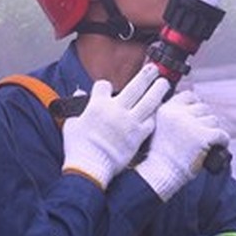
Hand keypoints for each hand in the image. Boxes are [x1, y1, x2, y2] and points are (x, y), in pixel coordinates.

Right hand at [62, 64, 169, 188]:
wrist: (91, 167)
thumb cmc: (79, 148)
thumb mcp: (72, 123)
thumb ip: (77, 107)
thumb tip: (78, 94)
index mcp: (98, 105)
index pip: (104, 85)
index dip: (105, 86)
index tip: (107, 88)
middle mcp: (116, 109)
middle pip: (135, 86)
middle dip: (146, 75)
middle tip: (153, 69)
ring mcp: (130, 122)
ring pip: (149, 100)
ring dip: (158, 90)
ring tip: (164, 83)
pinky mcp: (138, 136)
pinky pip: (151, 121)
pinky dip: (156, 114)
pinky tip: (159, 110)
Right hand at [135, 90, 228, 200]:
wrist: (161, 174)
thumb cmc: (160, 155)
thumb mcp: (157, 126)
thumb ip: (171, 112)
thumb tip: (192, 92)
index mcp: (166, 109)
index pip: (189, 96)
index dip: (195, 105)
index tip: (195, 117)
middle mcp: (178, 114)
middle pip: (203, 108)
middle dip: (204, 120)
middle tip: (200, 134)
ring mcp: (191, 125)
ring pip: (213, 120)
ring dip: (212, 131)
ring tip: (205, 143)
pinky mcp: (203, 137)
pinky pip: (221, 134)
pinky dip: (222, 141)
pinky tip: (216, 147)